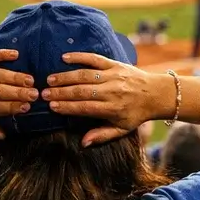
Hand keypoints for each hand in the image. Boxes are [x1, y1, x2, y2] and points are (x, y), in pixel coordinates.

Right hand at [43, 51, 168, 146]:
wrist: (156, 93)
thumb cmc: (136, 114)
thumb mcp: (122, 129)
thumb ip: (102, 135)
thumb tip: (83, 143)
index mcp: (112, 108)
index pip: (85, 107)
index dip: (67, 107)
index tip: (51, 106)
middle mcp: (111, 91)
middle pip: (81, 91)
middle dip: (61, 92)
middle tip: (43, 93)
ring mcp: (113, 76)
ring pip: (85, 75)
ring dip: (66, 76)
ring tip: (49, 79)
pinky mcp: (115, 64)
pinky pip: (95, 58)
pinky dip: (79, 56)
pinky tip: (64, 57)